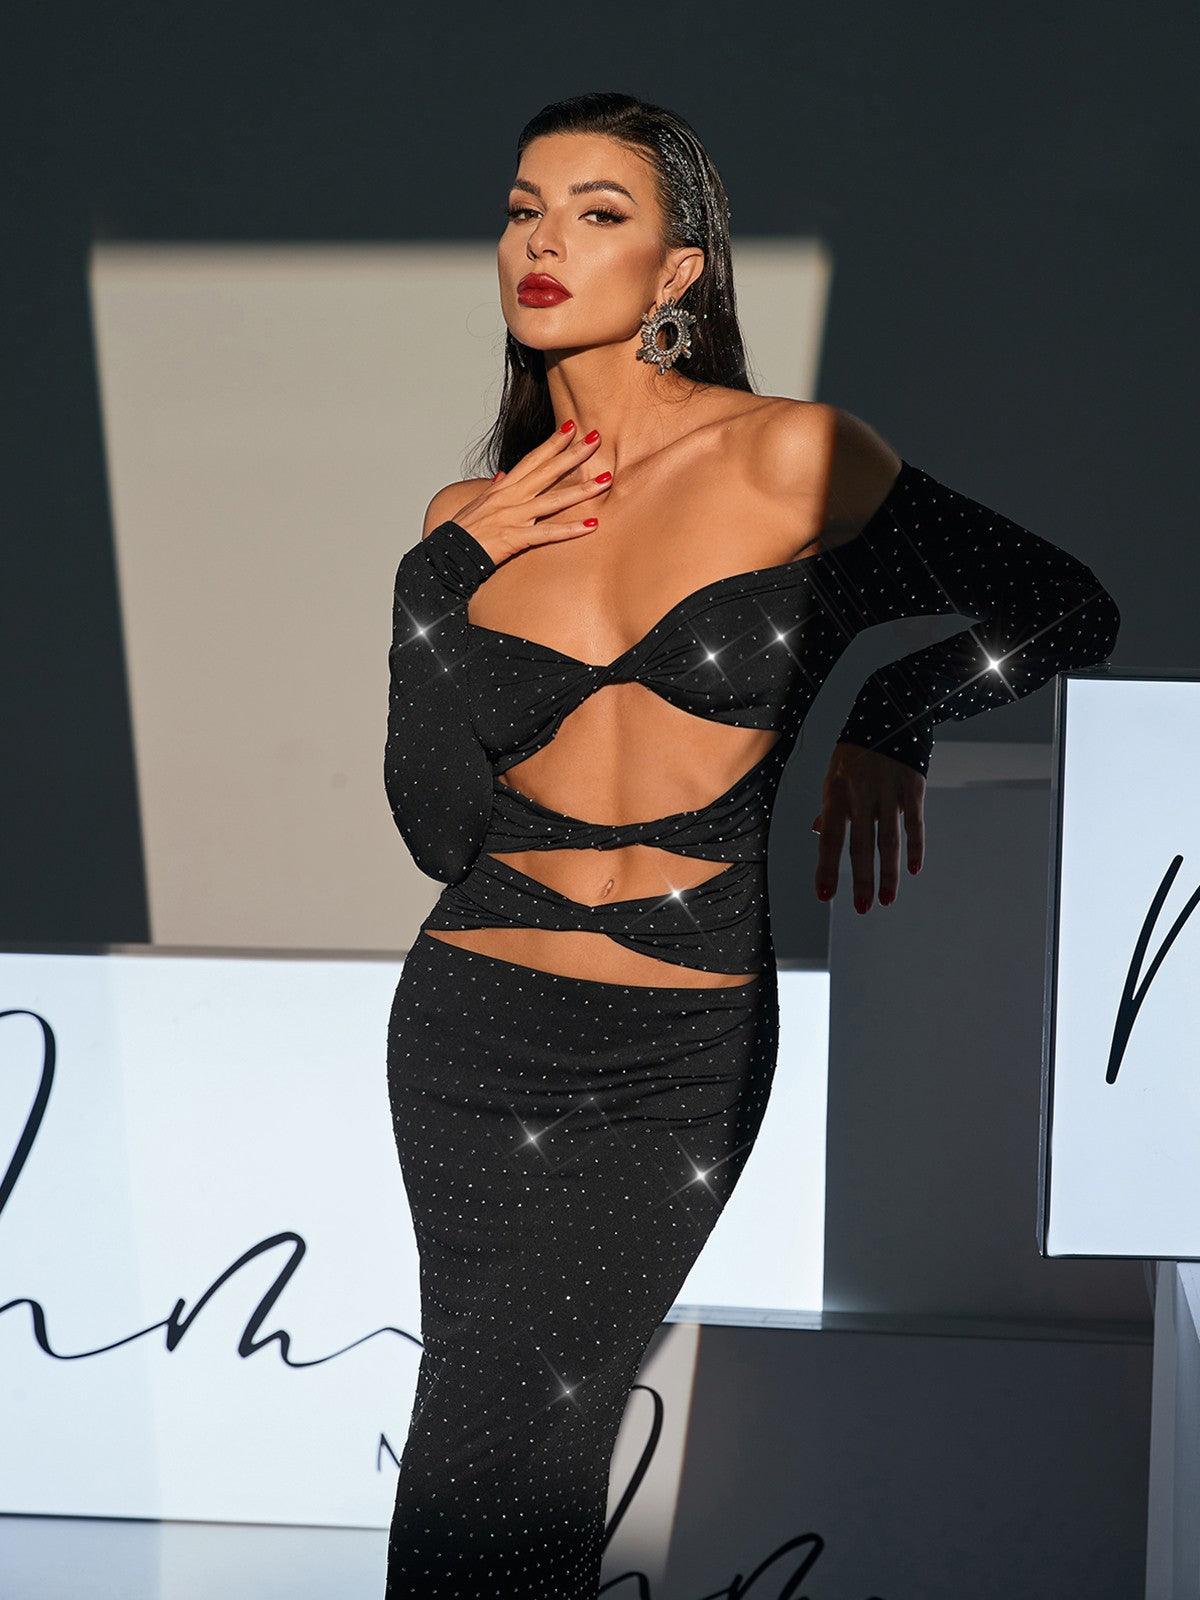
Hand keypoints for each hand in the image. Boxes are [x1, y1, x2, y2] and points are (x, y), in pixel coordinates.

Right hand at [449, 421, 611, 563]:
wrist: (446, 554)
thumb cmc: (461, 532)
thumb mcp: (476, 504)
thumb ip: (493, 489)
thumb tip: (502, 475)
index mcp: (502, 488)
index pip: (532, 460)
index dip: (552, 443)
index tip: (571, 428)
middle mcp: (510, 497)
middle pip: (547, 471)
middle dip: (573, 454)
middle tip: (596, 439)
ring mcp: (513, 517)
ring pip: (554, 499)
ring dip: (582, 490)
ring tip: (606, 480)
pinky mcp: (515, 538)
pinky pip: (548, 533)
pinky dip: (570, 529)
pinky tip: (591, 525)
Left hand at [811, 741, 925, 911]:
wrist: (890, 713)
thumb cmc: (857, 752)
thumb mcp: (834, 774)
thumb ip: (830, 806)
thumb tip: (818, 832)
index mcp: (836, 793)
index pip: (830, 838)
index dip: (827, 868)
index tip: (826, 895)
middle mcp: (861, 795)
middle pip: (861, 845)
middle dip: (861, 880)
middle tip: (862, 908)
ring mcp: (888, 792)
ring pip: (889, 840)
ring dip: (888, 873)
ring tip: (886, 899)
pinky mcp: (912, 788)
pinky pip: (914, 823)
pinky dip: (915, 848)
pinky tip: (913, 870)